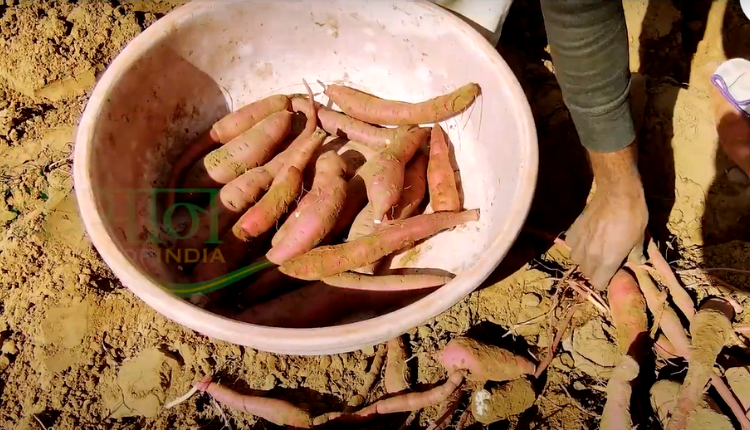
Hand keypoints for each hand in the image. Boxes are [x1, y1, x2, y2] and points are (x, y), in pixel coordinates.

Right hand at [565, 144, 647, 290]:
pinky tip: (586, 237)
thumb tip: (636, 260)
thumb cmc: (633, 217)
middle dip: (595, 270)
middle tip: (605, 259)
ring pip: (576, 260)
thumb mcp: (640, 238)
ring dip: (584, 258)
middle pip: (587, 272)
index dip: (605, 280)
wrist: (617, 193)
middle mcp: (590, 256)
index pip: (599, 284)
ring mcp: (579, 244)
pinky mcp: (572, 231)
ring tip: (593, 249)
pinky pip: (571, 245)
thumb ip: (635, 254)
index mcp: (608, 261)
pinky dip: (577, 244)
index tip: (612, 272)